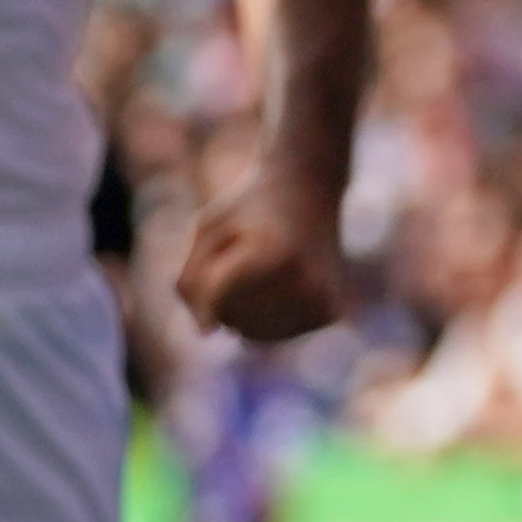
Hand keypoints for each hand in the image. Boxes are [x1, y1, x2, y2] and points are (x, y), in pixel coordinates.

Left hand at [178, 173, 344, 343]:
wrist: (310, 187)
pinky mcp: (330, 313)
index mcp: (277, 255)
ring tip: (261, 267)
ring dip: (241, 306)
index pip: (216, 295)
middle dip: (224, 291)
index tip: (219, 246)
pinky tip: (276, 283)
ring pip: (251, 332)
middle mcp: (307, 283)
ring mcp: (323, 302)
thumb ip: (192, 282)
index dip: (203, 274)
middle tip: (247, 251)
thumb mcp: (208, 230)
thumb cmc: (250, 208)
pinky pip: (274, 333)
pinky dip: (265, 315)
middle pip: (230, 318)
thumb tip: (206, 333)